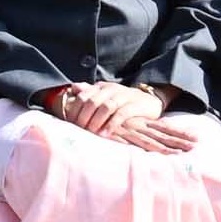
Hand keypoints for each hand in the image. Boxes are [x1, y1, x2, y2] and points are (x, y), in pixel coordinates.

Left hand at [37, 81, 172, 149]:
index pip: (82, 96)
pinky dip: (112, 124)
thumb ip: (89, 93)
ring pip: (106, 106)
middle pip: (92, 101)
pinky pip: (122, 113)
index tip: (70, 125)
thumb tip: (73, 88)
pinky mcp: (136, 105)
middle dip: (84, 117)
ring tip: (91, 133)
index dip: (74, 110)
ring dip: (96, 121)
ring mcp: (124, 96)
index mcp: (101, 87)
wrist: (149, 101)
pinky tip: (105, 134)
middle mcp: (111, 89)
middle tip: (80, 131)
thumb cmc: (122, 102)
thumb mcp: (105, 96)